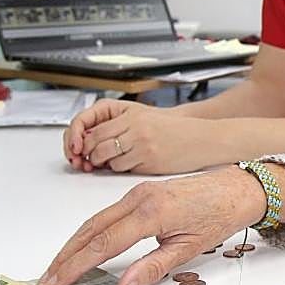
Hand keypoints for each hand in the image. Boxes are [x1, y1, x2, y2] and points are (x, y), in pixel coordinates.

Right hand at [39, 166, 263, 284]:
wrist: (237, 188)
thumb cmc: (219, 215)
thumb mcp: (188, 248)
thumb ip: (152, 269)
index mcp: (152, 212)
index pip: (104, 243)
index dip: (77, 265)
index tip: (59, 282)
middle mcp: (139, 198)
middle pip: (91, 229)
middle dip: (67, 256)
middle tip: (48, 279)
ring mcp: (137, 192)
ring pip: (95, 220)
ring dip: (74, 244)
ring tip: (58, 267)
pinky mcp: (140, 192)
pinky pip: (107, 213)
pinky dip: (90, 231)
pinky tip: (82, 247)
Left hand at [62, 99, 211, 174]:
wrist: (203, 139)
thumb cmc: (176, 130)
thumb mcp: (147, 119)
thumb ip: (121, 126)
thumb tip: (93, 138)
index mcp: (133, 115)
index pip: (95, 128)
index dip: (83, 141)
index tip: (81, 148)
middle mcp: (136, 129)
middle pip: (97, 145)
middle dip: (90, 155)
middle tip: (90, 160)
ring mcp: (143, 145)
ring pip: (108, 160)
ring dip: (106, 164)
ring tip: (113, 162)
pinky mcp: (150, 161)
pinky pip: (124, 169)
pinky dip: (121, 169)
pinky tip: (129, 165)